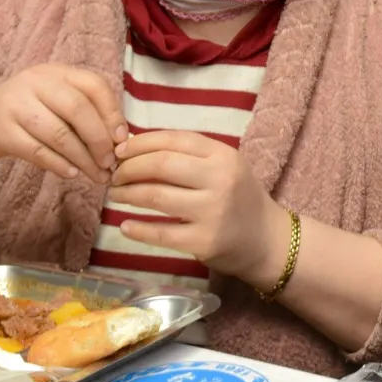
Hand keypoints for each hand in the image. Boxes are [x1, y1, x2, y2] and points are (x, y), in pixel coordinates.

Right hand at [0, 65, 124, 182]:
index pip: (94, 85)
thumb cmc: (21, 113)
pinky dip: (59, 165)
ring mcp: (15, 105)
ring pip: (59, 134)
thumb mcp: (50, 101)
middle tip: (111, 163)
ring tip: (96, 175)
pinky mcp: (1, 131)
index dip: (112, 112)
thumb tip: (120, 139)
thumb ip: (81, 111)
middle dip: (99, 140)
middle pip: (78, 109)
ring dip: (83, 159)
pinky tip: (72, 174)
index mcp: (54, 72)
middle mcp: (35, 82)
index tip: (121, 140)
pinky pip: (38, 151)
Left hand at [109, 129, 283, 284]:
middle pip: (161, 165)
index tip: (120, 151)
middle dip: (129, 168)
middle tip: (115, 175)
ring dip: (128, 194)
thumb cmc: (238, 197)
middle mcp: (220, 180)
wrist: (266, 239)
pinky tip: (125, 226)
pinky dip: (137, 229)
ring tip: (116, 195)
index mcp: (223, 155)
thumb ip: (187, 155)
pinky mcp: (203, 241)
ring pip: (156, 196)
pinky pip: (161, 234)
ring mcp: (212, 212)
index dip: (140, 143)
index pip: (174, 140)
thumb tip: (134, 146)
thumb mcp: (223, 166)